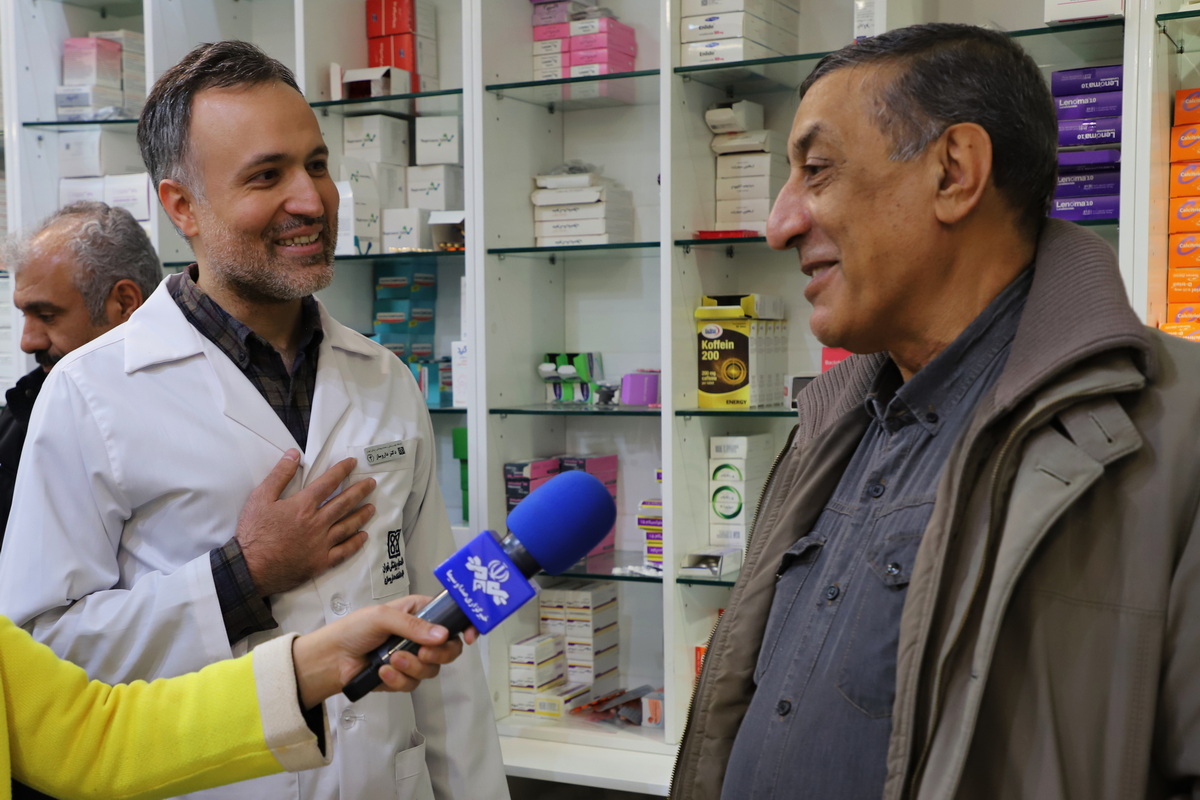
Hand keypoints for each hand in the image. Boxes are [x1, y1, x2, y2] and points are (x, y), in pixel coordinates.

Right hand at [237, 450, 375, 595]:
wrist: (249, 569)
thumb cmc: (253, 532)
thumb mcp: (260, 498)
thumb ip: (279, 475)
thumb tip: (294, 454)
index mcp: (303, 506)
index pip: (328, 483)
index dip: (342, 471)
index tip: (353, 463)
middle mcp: (316, 523)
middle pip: (343, 503)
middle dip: (359, 491)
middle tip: (372, 484)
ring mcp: (321, 544)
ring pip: (347, 526)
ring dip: (361, 515)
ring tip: (372, 507)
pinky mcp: (320, 562)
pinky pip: (344, 551)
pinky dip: (355, 543)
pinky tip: (363, 536)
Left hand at [291, 595, 472, 707]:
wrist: (330, 660)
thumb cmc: (353, 630)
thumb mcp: (383, 617)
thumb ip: (414, 626)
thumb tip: (442, 635)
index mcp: (418, 612)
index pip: (451, 617)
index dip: (465, 626)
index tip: (469, 636)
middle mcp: (419, 635)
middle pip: (449, 648)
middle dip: (440, 653)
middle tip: (424, 652)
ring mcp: (412, 657)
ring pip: (432, 668)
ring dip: (412, 666)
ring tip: (390, 661)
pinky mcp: (402, 677)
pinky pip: (413, 683)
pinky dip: (398, 679)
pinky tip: (382, 672)